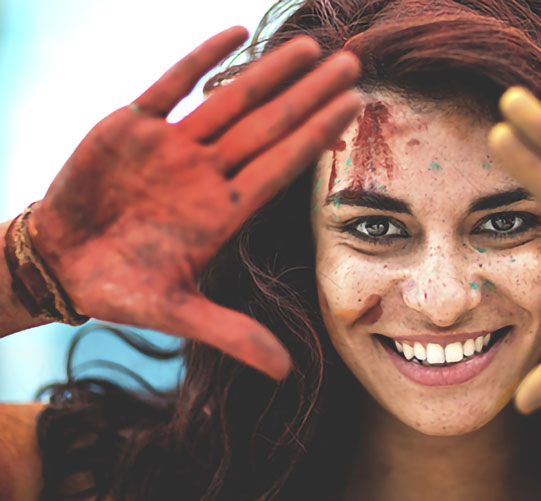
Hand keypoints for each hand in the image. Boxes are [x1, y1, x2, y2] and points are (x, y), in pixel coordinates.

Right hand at [27, 27, 361, 379]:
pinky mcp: (133, 126)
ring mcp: (174, 147)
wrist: (61, 262)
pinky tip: (235, 31)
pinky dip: (200, 59)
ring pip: (230, 101)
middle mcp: (207, 173)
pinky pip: (170, 84)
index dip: (317, 137)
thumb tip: (288, 372)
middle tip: (353, 63)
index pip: (282, 165)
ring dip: (269, 73)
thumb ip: (233, 334)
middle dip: (310, 96)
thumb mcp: (177, 312)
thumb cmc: (120, 287)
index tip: (354, 107)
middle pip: (269, 127)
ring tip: (310, 48)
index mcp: (222, 211)